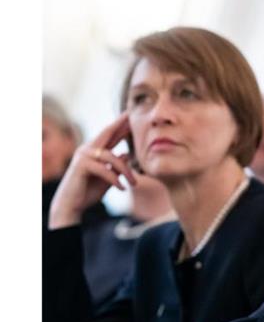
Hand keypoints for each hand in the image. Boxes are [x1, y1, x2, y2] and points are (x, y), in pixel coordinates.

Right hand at [49, 112, 136, 228]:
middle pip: (107, 133)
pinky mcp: (81, 165)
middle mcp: (87, 150)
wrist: (71, 206)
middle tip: (131, 114)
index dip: (121, 126)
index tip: (131, 116)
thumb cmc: (88, 192)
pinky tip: (122, 189)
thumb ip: (116, 167)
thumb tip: (125, 153)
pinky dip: (115, 180)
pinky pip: (104, 170)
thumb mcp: (108, 178)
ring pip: (112, 157)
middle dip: (120, 124)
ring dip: (126, 171)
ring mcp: (83, 156)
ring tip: (134, 183)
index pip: (110, 136)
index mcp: (94, 152)